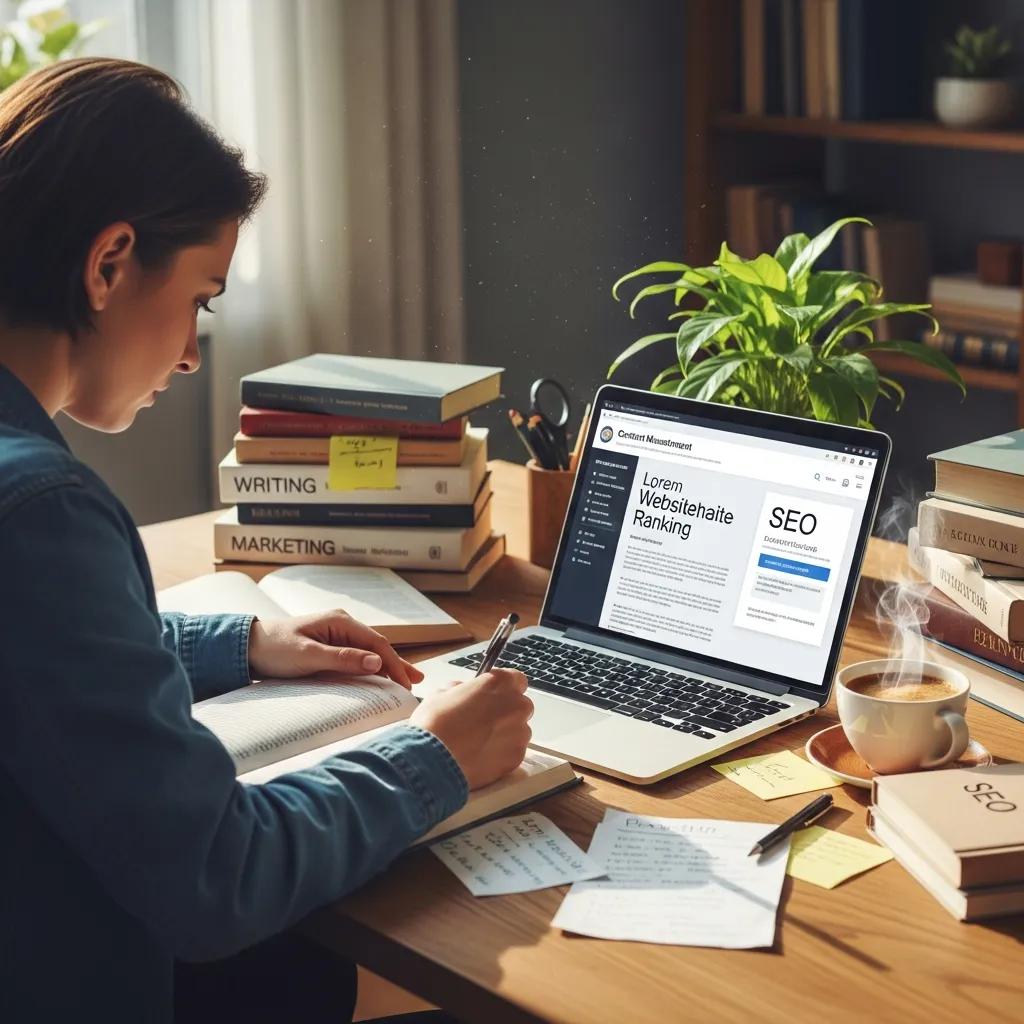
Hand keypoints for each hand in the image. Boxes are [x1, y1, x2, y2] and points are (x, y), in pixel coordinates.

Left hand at [247, 612, 424, 687]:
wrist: (247, 647)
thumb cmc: (274, 648)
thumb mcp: (308, 656)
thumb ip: (343, 658)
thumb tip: (377, 661)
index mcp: (340, 622)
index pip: (377, 643)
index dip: (394, 664)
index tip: (405, 684)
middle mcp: (342, 624)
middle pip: (378, 646)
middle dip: (398, 664)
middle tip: (416, 681)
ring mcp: (336, 634)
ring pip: (369, 651)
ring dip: (387, 666)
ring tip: (406, 679)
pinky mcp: (329, 645)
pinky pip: (356, 656)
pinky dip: (371, 666)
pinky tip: (379, 675)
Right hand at [409, 668, 532, 788]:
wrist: (433, 760)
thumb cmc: (436, 725)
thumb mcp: (442, 693)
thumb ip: (462, 689)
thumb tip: (464, 693)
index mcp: (500, 683)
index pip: (516, 679)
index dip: (503, 688)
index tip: (493, 696)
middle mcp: (515, 705)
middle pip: (519, 706)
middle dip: (506, 712)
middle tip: (483, 721)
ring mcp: (519, 733)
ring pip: (518, 731)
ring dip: (504, 734)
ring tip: (478, 743)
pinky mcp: (517, 757)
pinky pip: (513, 752)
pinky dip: (502, 755)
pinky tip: (480, 756)